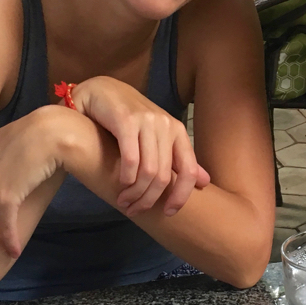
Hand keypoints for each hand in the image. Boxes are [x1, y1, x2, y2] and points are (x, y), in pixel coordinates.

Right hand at [67, 76, 209, 215]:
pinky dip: (126, 178)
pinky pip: (131, 159)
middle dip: (149, 199)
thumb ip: (178, 159)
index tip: (168, 213)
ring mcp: (147, 121)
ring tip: (124, 202)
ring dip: (135, 193)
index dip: (181, 196)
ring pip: (148, 171)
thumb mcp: (157, 137)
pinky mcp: (126, 121)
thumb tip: (205, 182)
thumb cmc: (128, 118)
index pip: (189, 170)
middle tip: (135, 210)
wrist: (100, 91)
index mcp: (177, 131)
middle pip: (165, 176)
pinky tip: (120, 186)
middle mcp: (166, 125)